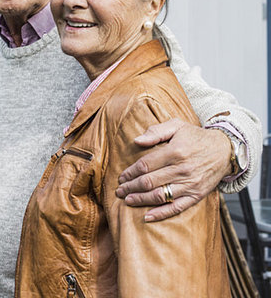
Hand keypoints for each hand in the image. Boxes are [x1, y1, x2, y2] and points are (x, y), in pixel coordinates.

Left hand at [115, 118, 231, 221]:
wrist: (224, 150)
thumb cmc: (196, 137)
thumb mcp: (177, 125)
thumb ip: (156, 131)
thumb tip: (137, 141)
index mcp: (175, 151)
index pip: (146, 165)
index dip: (130, 172)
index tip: (121, 177)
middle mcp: (181, 169)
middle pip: (149, 182)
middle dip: (131, 187)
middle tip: (119, 191)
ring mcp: (190, 184)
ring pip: (160, 196)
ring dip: (141, 200)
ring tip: (128, 201)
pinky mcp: (197, 195)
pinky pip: (176, 207)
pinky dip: (161, 214)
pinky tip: (147, 216)